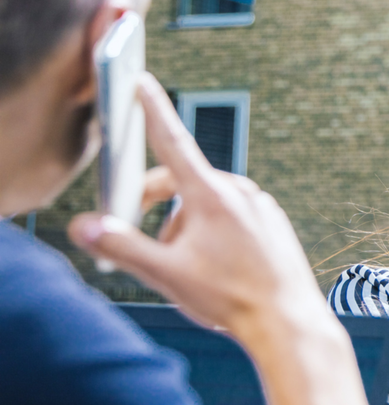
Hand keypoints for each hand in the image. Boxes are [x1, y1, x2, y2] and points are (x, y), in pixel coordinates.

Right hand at [67, 73, 333, 347]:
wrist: (288, 322)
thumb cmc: (232, 299)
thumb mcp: (166, 274)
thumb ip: (121, 246)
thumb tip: (84, 226)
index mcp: (210, 195)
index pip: (172, 141)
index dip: (152, 110)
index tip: (141, 83)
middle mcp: (240, 192)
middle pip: (182, 180)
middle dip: (154, 202)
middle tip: (136, 231)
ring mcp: (261, 206)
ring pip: (206, 204)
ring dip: (185, 225)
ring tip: (188, 267)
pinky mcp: (273, 223)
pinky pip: (233, 218)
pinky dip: (214, 233)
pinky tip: (219, 269)